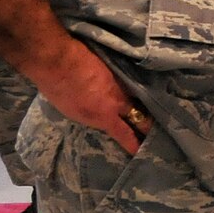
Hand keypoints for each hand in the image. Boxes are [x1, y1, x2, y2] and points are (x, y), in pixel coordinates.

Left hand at [34, 38, 153, 156]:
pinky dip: (132, 92)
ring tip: (144, 113)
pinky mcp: (118, 71)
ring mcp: (121, 84)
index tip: (141, 151)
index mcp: (106, 115)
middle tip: (153, 132)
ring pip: (138, 99)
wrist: (60, 61)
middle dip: (147, 125)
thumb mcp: (75, 114)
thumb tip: (105, 121)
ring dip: (141, 107)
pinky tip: (131, 92)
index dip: (135, 144)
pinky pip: (131, 86)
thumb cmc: (60, 91)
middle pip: (142, 115)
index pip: (125, 134)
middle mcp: (119, 101)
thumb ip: (95, 119)